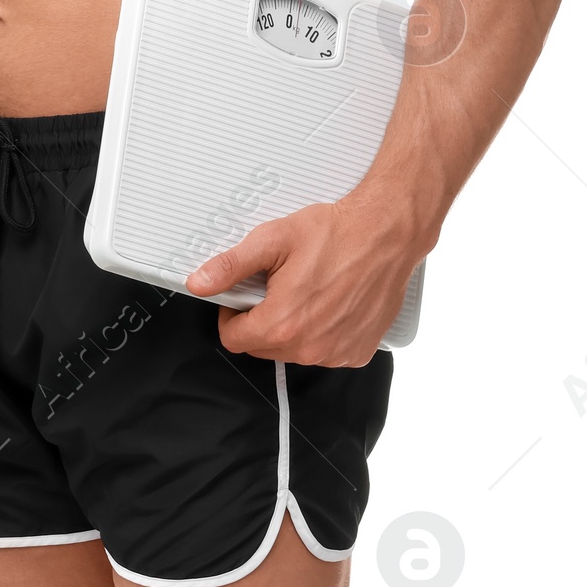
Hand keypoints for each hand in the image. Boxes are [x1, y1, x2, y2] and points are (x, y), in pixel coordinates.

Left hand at [186, 198, 427, 366]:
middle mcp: (310, 348)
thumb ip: (230, 266)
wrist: (386, 233)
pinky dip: (322, 332)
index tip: (245, 294)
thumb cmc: (335, 233)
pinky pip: (325, 351)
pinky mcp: (357, 352)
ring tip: (308, 289)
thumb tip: (199, 283)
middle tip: (279, 285)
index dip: (232, 314)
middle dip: (262, 319)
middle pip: (262, 347)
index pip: (233, 340)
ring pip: (293, 351)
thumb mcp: (272, 241)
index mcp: (282, 324)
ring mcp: (336, 354)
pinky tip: (331, 301)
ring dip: (292, 327)